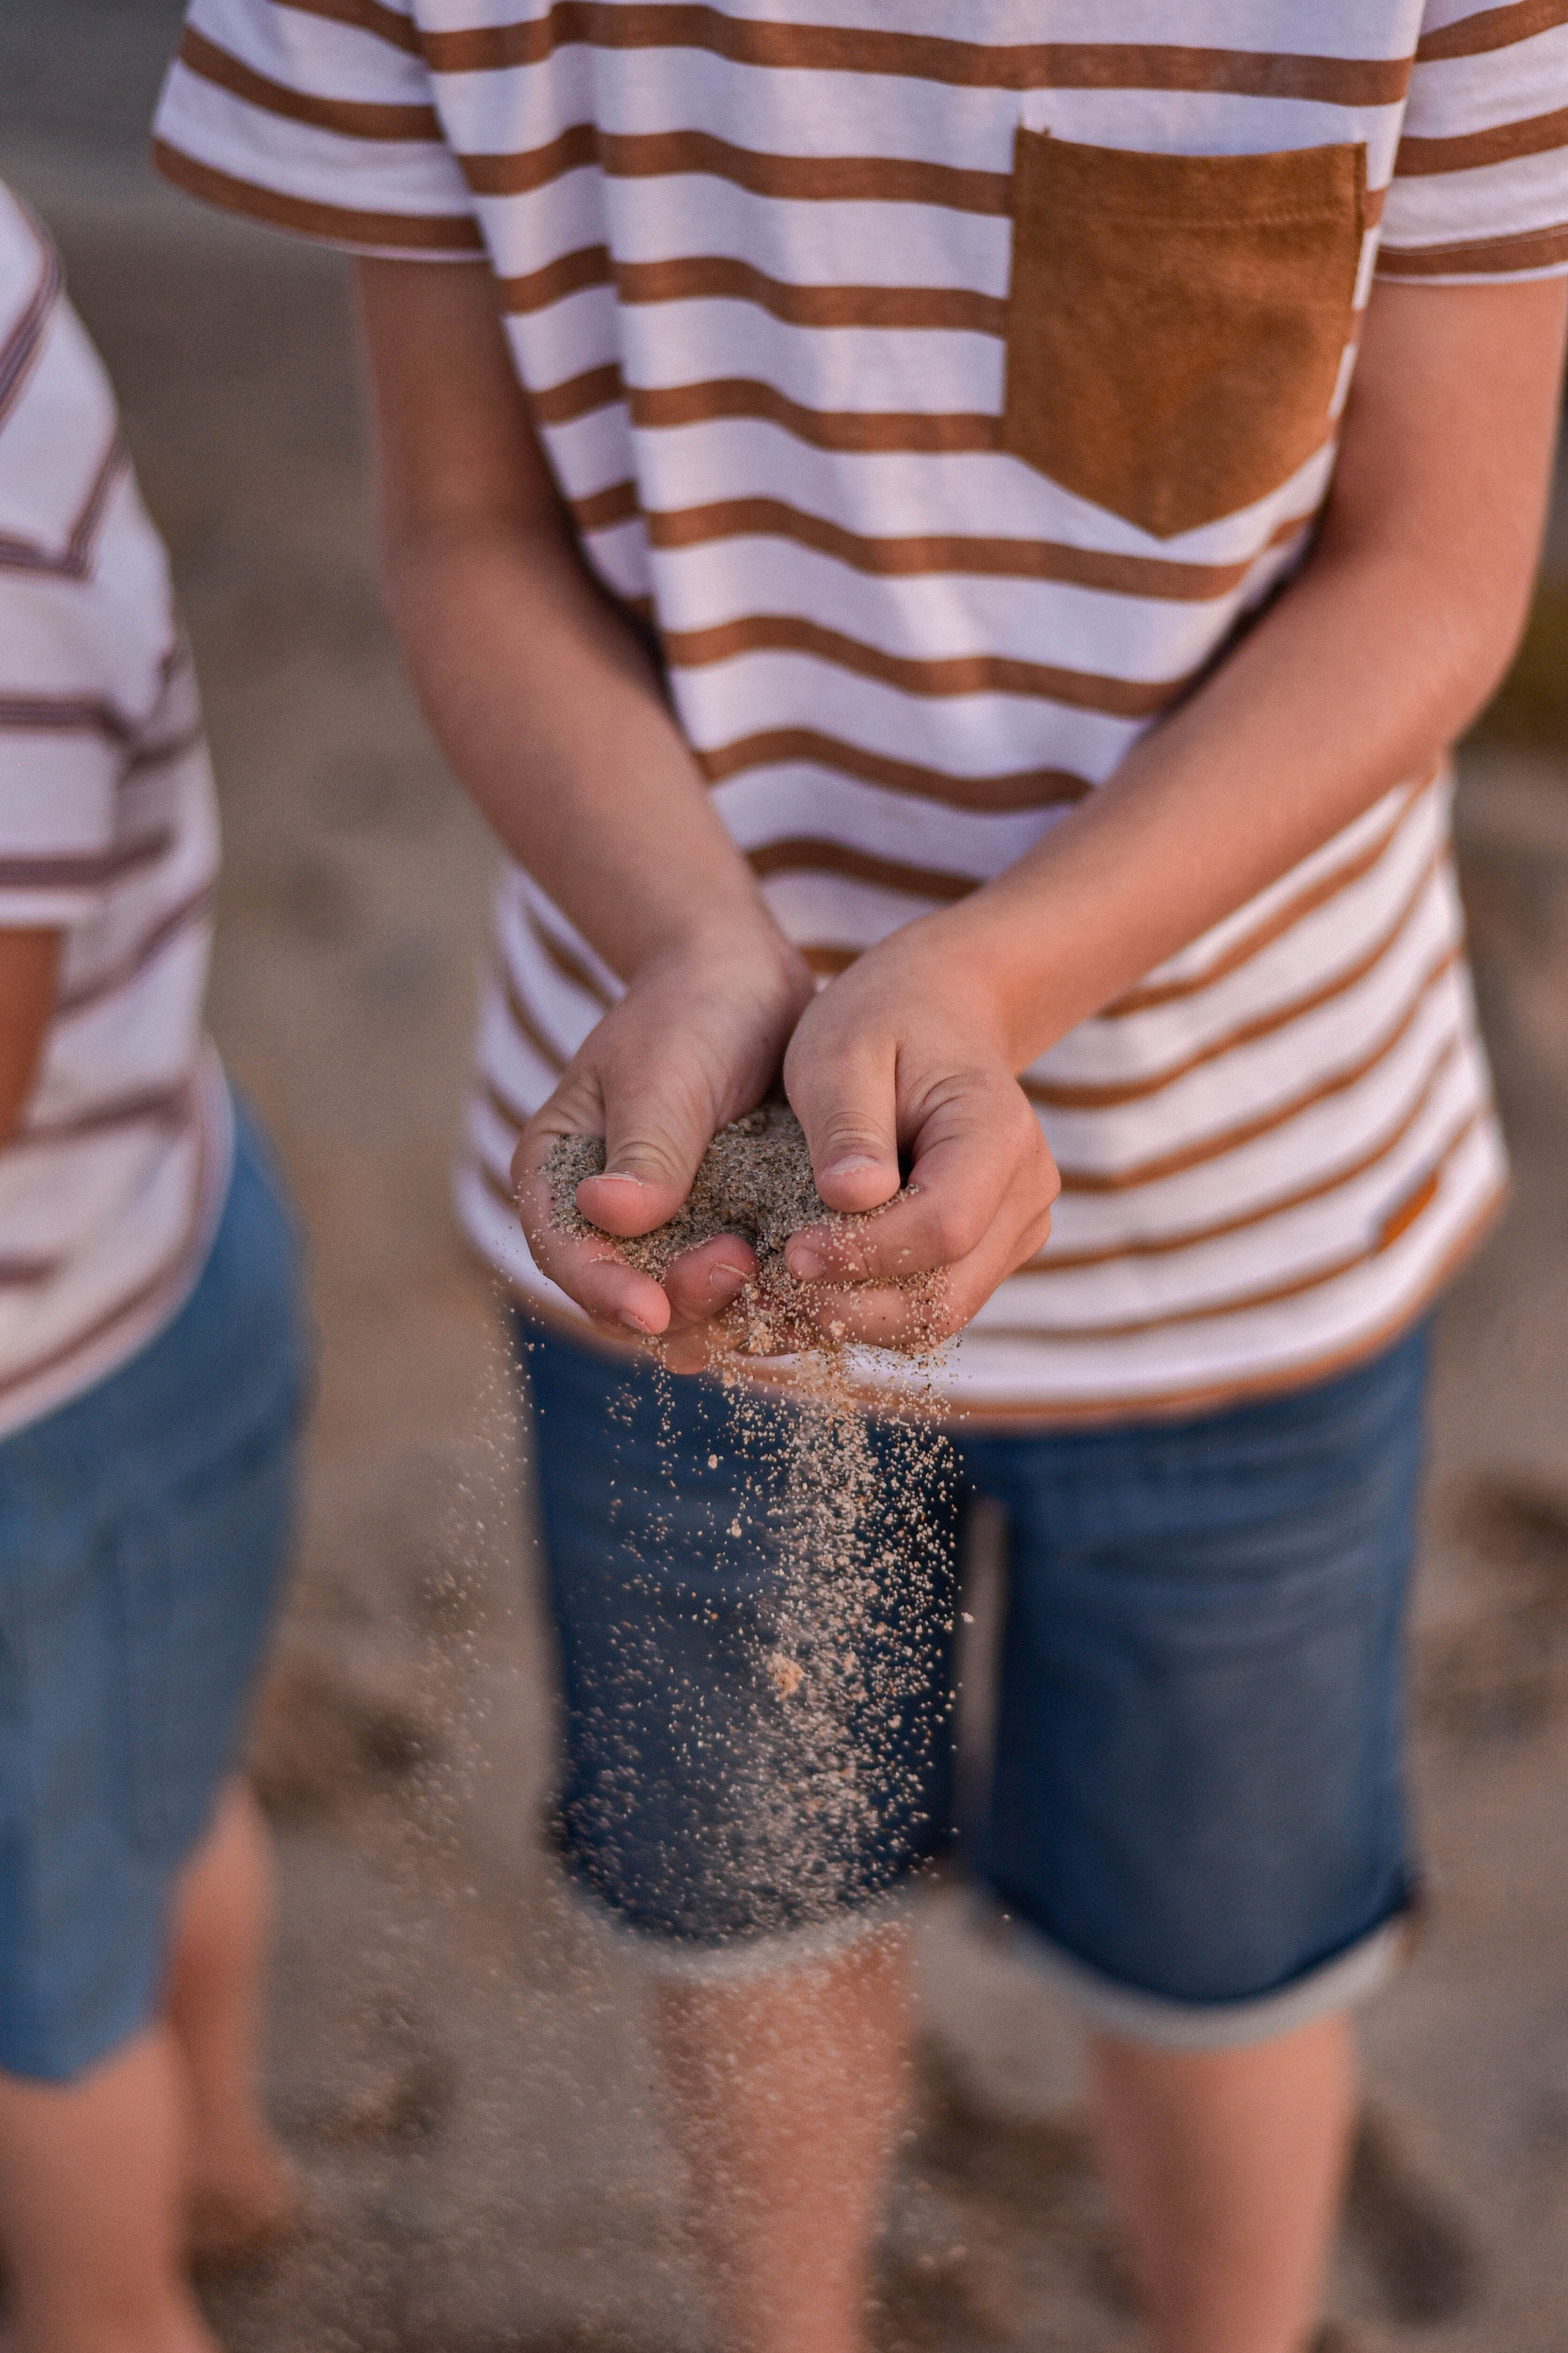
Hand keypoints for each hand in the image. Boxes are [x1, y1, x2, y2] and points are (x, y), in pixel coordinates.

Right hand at [512, 917, 813, 1362]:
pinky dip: (772, 1299)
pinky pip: (742, 1294)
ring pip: (688, 1312)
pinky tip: (813, 1287)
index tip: (652, 1310)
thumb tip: (606, 1213)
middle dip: (680, 1304)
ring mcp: (669, 1236)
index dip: (603, 1291)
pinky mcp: (726, 1239)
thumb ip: (645, 1149)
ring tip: (781, 1280)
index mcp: (559, 1176)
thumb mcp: (663, 1073)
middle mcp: (606, 1221)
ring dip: (730, 1313)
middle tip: (739, 1268)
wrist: (749, 985)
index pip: (566, 1252)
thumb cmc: (690, 1011)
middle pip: (626, 1298)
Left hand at [779, 915, 1058, 1348]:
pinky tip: (810, 1292)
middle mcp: (1027, 1192)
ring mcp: (1015, 1230)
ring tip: (780, 1300)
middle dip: (853, 1309)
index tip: (790, 1253)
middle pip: (946, 1294)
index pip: (943, 1227)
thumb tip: (850, 1198)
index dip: (864, 1255)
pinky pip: (930, 1306)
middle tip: (771, 1295)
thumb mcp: (843, 1052)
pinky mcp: (989, 1254)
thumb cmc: (882, 1023)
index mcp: (998, 1134)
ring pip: (939, 1315)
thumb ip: (848, 1124)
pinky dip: (870, 1312)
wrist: (938, 1016)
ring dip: (857, 1322)